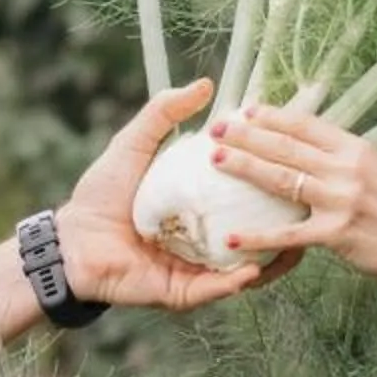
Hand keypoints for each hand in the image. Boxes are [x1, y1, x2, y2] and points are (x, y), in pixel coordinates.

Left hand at [56, 79, 300, 312]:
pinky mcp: (182, 292)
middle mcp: (202, 238)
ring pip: (242, 265)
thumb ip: (164, 114)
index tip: (290, 164)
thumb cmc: (101, 192)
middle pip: (252, 234)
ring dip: (268, 258)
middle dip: (282, 227)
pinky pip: (214, 288)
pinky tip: (251, 268)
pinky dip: (234, 280)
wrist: (72, 240)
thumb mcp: (135, 144)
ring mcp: (195, 268)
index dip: (267, 184)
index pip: (241, 196)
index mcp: (197, 206)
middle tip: (304, 208)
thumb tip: (205, 85)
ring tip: (292, 244)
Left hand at [205, 104, 376, 292]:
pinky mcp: (334, 235)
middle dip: (248, 135)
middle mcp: (345, 170)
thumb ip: (345, 155)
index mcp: (356, 150)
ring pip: (282, 180)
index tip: (247, 110)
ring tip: (217, 160)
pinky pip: (288, 234)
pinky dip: (259, 236)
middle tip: (218, 128)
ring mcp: (339, 202)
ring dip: (246, 168)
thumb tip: (312, 142)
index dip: (273, 116)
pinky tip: (233, 236)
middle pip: (287, 147)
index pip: (306, 126)